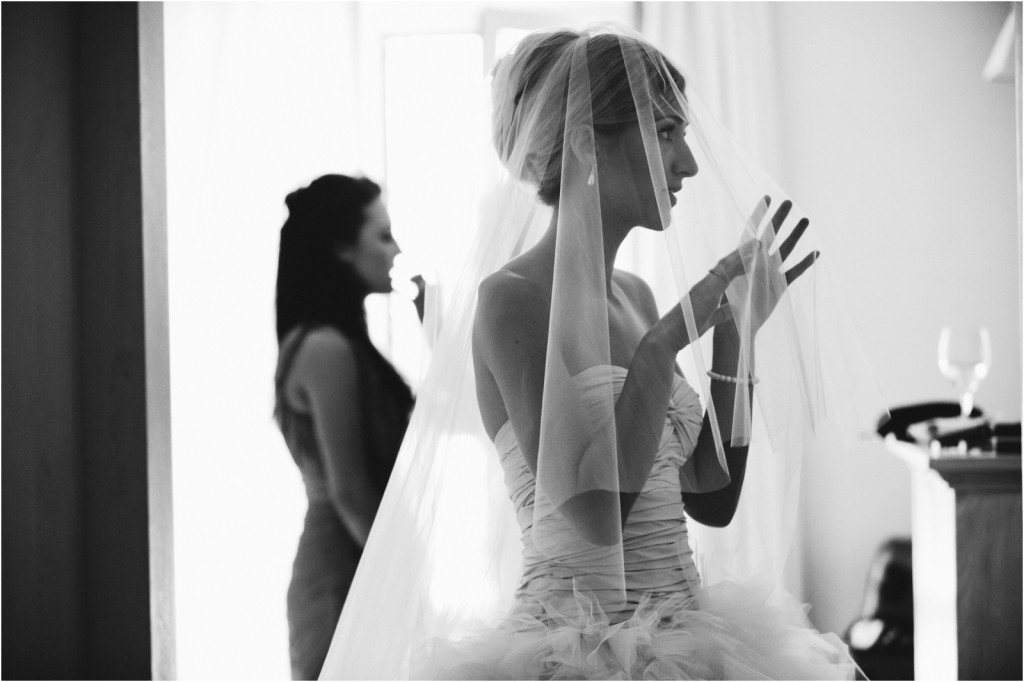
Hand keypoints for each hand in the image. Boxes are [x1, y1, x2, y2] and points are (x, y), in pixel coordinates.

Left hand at [712, 196, 818, 335]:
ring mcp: (769, 274)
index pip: (751, 230)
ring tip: (806, 220)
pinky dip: (804, 263)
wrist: (731, 327)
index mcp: (742, 258)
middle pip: (772, 235)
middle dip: (780, 219)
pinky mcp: (778, 288)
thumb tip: (757, 243)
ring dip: (795, 235)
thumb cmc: (723, 304)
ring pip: (785, 250)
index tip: (768, 197)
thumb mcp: (726, 279)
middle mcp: (757, 262)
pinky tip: (815, 252)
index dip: (759, 214)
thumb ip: (739, 261)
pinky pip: (794, 272)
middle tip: (790, 202)